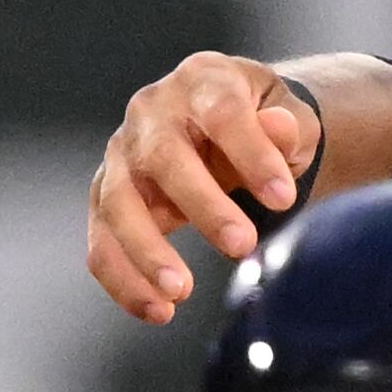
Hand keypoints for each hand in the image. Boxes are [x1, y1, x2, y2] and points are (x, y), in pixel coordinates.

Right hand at [87, 50, 322, 323]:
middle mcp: (151, 112)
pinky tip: (156, 311)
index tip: (284, 199)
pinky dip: (123, 279)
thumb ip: (287, 128)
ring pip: (118, 203)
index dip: (252, 154)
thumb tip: (281, 129)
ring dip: (146, 251)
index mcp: (202, 80)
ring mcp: (122, 155)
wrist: (227, 131)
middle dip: (202, 205)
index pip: (223, 113)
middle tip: (243, 245)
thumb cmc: (263, 127)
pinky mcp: (108, 197)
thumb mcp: (288, 118)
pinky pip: (102, 241)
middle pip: (164, 156)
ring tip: (180, 294)